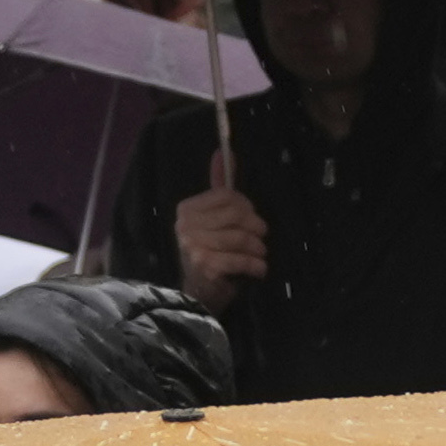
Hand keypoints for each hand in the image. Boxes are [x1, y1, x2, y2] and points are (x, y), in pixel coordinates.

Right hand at [171, 176, 269, 308]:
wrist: (199, 292)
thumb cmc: (211, 253)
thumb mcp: (213, 219)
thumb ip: (220, 189)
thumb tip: (223, 153)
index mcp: (187, 209)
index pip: (228, 196)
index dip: (247, 208)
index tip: (250, 221)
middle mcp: (186, 225)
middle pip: (238, 215)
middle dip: (256, 229)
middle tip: (259, 240)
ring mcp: (194, 245)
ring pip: (243, 238)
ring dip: (259, 250)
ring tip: (258, 257)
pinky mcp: (206, 265)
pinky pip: (243, 260)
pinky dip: (257, 266)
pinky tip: (257, 270)